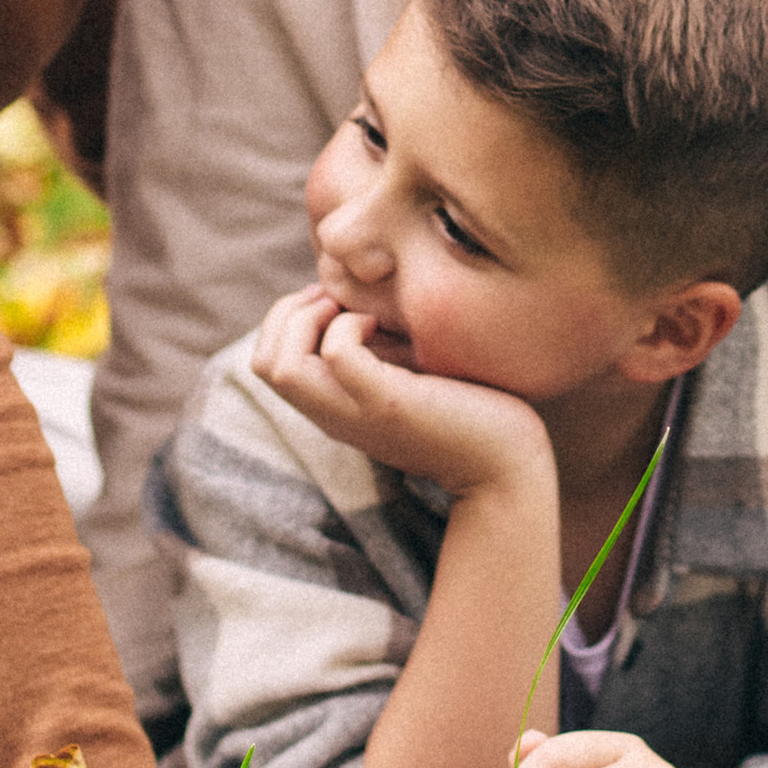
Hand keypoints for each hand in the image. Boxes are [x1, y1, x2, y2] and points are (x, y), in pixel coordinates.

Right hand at [251, 287, 551, 498]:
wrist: (506, 467)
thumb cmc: (467, 413)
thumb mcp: (407, 377)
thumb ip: (378, 352)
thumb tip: (364, 300)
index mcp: (332, 407)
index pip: (265, 363)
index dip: (285, 319)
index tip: (332, 301)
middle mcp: (333, 414)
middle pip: (262, 361)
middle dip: (286, 313)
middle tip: (336, 300)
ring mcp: (355, 412)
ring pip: (281, 365)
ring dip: (307, 319)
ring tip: (351, 311)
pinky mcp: (388, 405)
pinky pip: (338, 356)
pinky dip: (350, 327)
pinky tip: (382, 327)